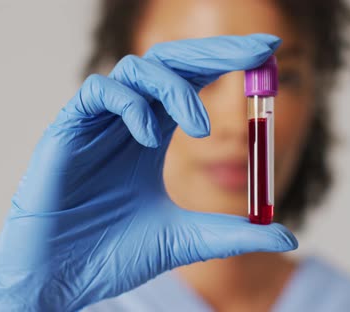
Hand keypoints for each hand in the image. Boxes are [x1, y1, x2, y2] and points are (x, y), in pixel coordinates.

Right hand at [0, 34, 296, 310]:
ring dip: (175, 88)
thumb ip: (232, 233)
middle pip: (171, 62)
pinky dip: (130, 105)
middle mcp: (129, 121)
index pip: (193, 83)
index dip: (228, 62)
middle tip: (254, 52)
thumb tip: (287, 234)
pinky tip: (149, 137)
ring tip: (200, 129)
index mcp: (154, 136)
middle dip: (214, 52)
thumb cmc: (114, 255)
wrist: (62, 278)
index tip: (268, 52)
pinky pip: (99, 92)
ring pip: (137, 70)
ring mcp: (98, 123)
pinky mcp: (68, 129)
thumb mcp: (185, 239)